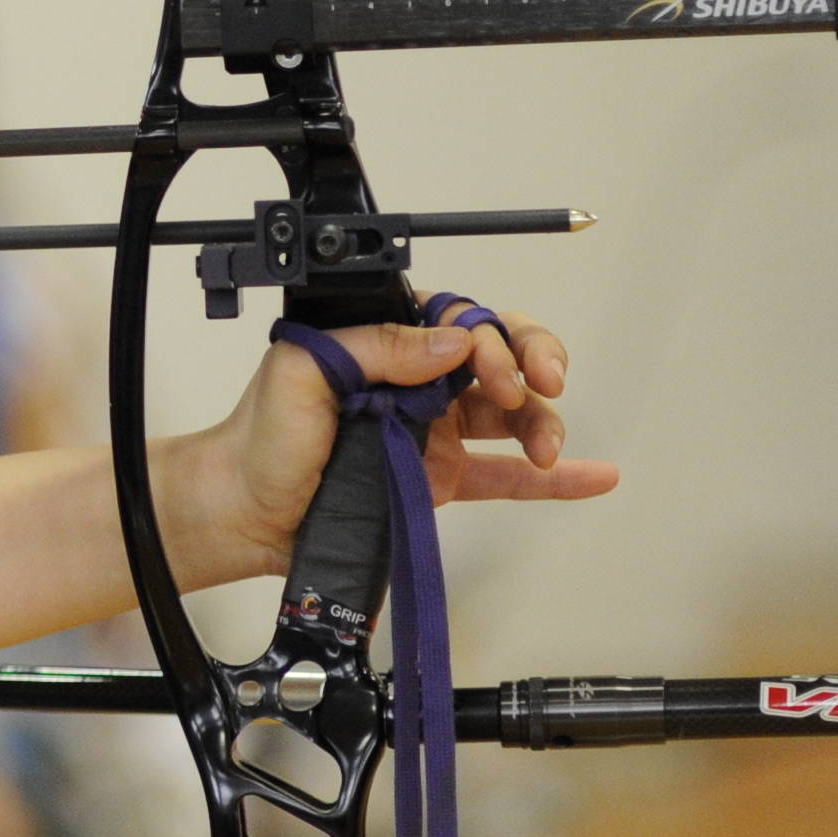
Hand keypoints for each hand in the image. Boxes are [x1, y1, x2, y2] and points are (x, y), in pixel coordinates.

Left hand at [161, 301, 614, 586]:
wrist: (245, 513)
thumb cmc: (259, 439)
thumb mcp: (305, 371)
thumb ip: (377, 346)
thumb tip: (452, 342)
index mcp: (387, 343)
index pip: (460, 322)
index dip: (490, 338)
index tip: (490, 367)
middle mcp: (418, 381)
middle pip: (500, 357)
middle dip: (533, 362)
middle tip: (539, 385)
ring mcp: (435, 431)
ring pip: (513, 413)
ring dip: (544, 421)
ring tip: (550, 446)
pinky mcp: (441, 479)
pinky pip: (508, 475)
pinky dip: (555, 478)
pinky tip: (592, 474)